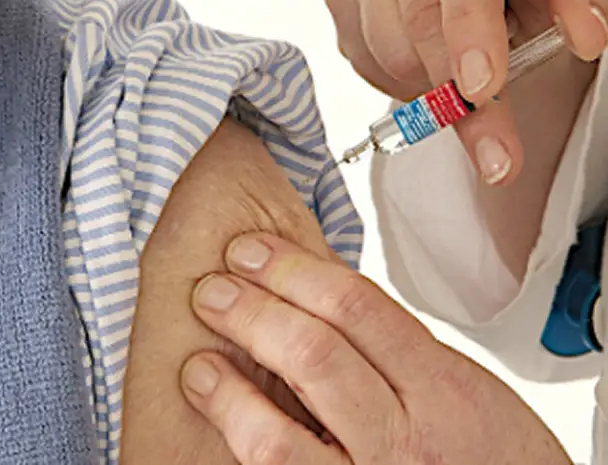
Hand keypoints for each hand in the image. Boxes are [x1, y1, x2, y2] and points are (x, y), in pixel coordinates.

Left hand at [180, 233, 571, 464]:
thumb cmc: (496, 460)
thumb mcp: (464, 388)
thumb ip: (394, 346)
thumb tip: (311, 292)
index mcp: (442, 391)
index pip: (355, 308)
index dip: (290, 269)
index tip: (250, 250)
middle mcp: (404, 442)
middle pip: (311, 357)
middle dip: (250, 314)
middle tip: (212, 291)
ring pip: (277, 440)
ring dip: (227, 395)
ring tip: (198, 366)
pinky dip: (243, 449)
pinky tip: (221, 429)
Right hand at [325, 0, 602, 184]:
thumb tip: (586, 35)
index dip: (469, 25)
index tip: (484, 90)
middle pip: (417, 6)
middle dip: (454, 88)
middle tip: (496, 151)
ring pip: (385, 41)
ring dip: (430, 90)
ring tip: (476, 91)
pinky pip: (362, 56)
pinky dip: (402, 83)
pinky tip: (438, 66)